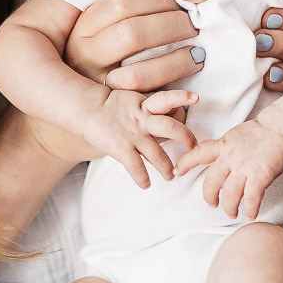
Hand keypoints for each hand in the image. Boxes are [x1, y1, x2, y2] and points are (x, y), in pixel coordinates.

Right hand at [64, 0, 203, 93]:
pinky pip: (148, 99)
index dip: (156, 0)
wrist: (92, 100)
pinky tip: (188, 75)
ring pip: (139, 73)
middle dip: (170, 27)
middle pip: (132, 34)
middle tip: (192, 26)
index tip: (178, 3)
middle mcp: (84, 56)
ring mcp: (98, 85)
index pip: (121, 3)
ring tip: (197, 53)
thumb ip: (131, 11)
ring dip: (176, 61)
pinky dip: (173, 86)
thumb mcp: (108, 26)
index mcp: (84, 27)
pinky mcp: (117, 107)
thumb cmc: (110, 52)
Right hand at [84, 89, 198, 189]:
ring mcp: (133, 135)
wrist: (86, 109)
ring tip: (171, 175)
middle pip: (170, 127)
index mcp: (145, 105)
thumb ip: (148, 108)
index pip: (167, 98)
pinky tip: (146, 185)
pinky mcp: (122, 148)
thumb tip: (166, 113)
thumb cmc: (110, 106)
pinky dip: (142, 178)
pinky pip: (136, 167)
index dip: (182, 97)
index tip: (196, 98)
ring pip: (157, 152)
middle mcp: (143, 119)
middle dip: (186, 139)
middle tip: (193, 148)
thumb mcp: (132, 100)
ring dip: (167, 167)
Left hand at [175, 119, 282, 218]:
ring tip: (232, 213)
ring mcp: (245, 167)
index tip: (176, 172)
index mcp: (223, 145)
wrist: (282, 128)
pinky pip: (251, 197)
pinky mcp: (260, 175)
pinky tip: (251, 214)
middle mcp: (230, 157)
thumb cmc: (262, 132)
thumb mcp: (236, 136)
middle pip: (212, 181)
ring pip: (230, 194)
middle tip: (212, 204)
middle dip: (209, 196)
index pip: (199, 154)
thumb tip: (221, 163)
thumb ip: (226, 150)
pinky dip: (250, 209)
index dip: (185, 163)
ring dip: (229, 207)